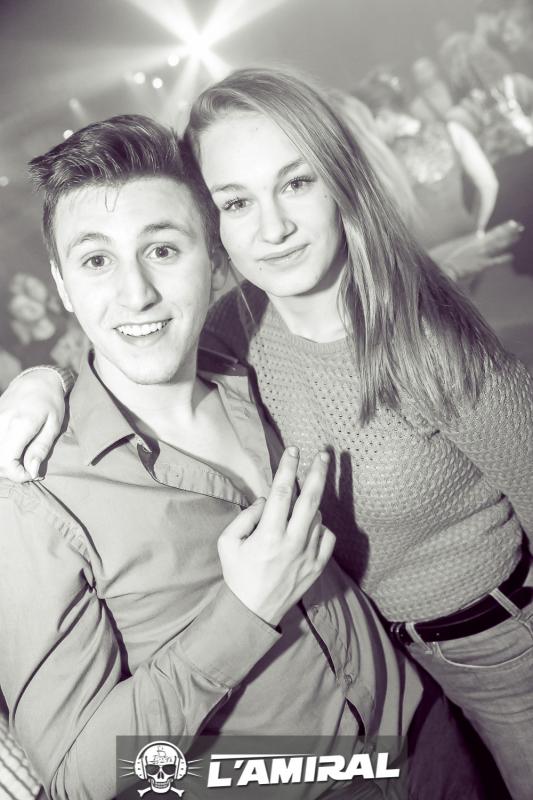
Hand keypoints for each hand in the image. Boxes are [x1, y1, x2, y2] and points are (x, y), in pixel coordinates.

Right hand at [0, 370, 65, 480]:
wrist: (36, 380)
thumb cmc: (51, 403)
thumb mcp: (54, 426)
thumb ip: (41, 449)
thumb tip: (32, 471)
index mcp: (20, 425)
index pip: (6, 461)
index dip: (17, 475)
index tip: (32, 473)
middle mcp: (2, 422)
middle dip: (10, 472)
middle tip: (28, 469)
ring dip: (3, 463)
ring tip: (20, 461)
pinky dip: (0, 452)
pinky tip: (12, 452)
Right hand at [218, 447, 334, 625]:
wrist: (254, 612)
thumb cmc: (238, 574)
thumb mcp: (228, 543)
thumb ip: (245, 516)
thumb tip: (264, 498)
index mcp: (268, 535)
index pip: (281, 492)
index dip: (288, 468)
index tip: (293, 450)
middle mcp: (292, 543)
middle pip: (311, 499)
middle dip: (318, 473)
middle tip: (324, 455)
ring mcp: (308, 555)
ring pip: (317, 518)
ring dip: (309, 508)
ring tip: (293, 516)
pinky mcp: (318, 566)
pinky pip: (327, 537)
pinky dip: (320, 528)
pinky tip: (308, 530)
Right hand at [434, 220, 523, 279]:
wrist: (447, 269)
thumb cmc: (454, 260)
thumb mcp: (465, 246)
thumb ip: (474, 240)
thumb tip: (480, 234)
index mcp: (476, 242)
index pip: (493, 233)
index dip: (503, 228)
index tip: (512, 223)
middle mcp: (480, 246)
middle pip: (497, 237)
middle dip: (508, 231)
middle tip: (518, 226)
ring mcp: (481, 255)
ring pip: (497, 246)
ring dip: (508, 240)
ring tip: (518, 235)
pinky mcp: (481, 265)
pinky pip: (494, 262)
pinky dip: (502, 259)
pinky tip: (510, 256)